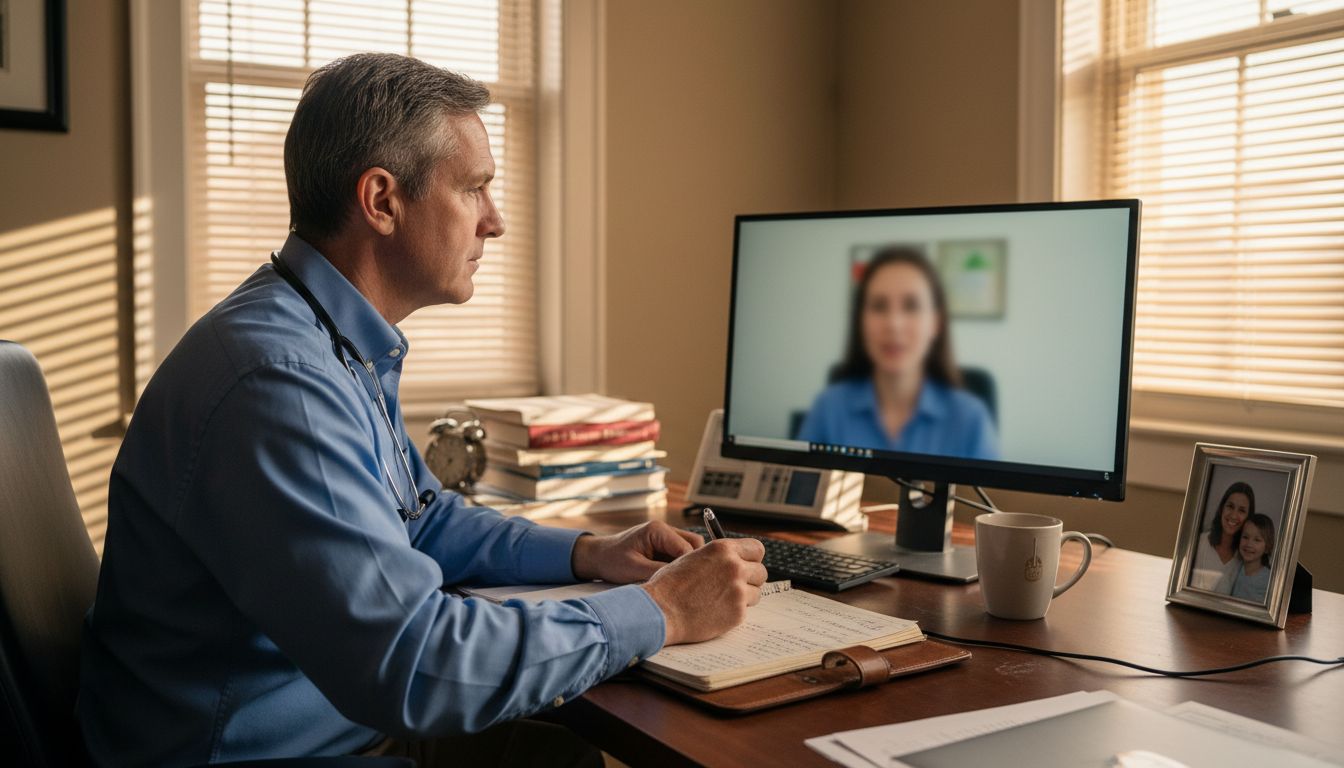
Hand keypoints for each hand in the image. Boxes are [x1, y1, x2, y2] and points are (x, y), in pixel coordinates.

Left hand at [570, 521, 704, 583]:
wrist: (597, 557)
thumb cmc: (611, 561)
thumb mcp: (635, 569)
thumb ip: (661, 572)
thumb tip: (683, 581)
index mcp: (658, 530)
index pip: (688, 547)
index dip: (692, 566)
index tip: (693, 586)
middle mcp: (665, 530)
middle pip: (695, 545)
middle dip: (694, 565)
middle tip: (689, 586)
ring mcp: (665, 537)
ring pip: (690, 550)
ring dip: (688, 566)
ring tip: (681, 585)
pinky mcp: (664, 546)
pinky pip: (681, 556)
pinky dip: (681, 568)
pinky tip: (675, 582)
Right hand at [640, 538, 766, 644]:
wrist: (661, 610)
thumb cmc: (670, 585)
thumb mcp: (693, 557)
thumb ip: (717, 556)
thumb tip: (735, 558)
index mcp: (722, 549)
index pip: (757, 549)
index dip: (752, 558)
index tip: (747, 564)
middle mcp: (734, 567)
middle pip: (761, 571)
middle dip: (751, 579)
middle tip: (736, 586)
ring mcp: (738, 591)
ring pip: (756, 592)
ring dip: (744, 597)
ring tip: (722, 600)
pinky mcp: (738, 613)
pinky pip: (746, 611)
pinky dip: (734, 612)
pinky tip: (716, 611)